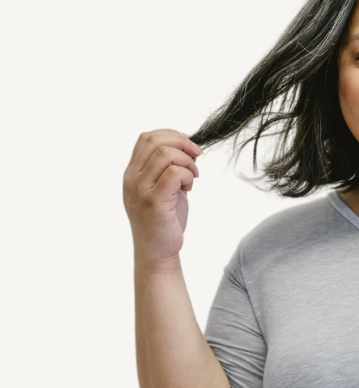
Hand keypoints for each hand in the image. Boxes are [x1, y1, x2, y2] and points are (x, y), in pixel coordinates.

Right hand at [123, 129, 202, 265]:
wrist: (157, 252)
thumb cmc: (164, 221)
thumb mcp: (163, 189)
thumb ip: (168, 168)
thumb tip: (187, 147)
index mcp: (132, 172)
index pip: (146, 138)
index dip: (171, 135)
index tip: (189, 147)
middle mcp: (132, 178)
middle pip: (155, 141)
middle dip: (182, 143)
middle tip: (197, 156)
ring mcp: (140, 190)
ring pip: (166, 155)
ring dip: (187, 162)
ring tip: (192, 177)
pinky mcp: (154, 202)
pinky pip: (174, 174)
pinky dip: (187, 176)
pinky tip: (188, 188)